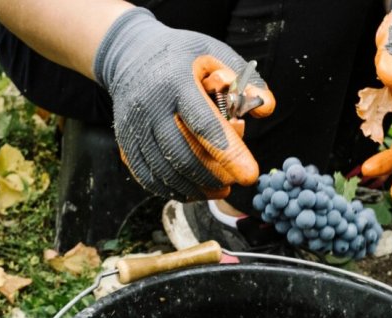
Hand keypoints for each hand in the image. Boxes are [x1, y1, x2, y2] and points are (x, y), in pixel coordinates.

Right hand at [94, 8, 274, 200]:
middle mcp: (150, 106)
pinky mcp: (124, 141)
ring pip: (164, 172)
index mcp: (176, 82)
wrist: (130, 54)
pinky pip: (147, 176)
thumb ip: (246, 81)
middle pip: (182, 156)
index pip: (204, 124)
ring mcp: (133, 126)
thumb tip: (266, 108)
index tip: (249, 175)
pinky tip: (192, 189)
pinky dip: (172, 190)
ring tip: (218, 189)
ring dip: (195, 189)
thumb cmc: (181, 56)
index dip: (228, 153)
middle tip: (233, 184)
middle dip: (213, 177)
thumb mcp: (216, 54)